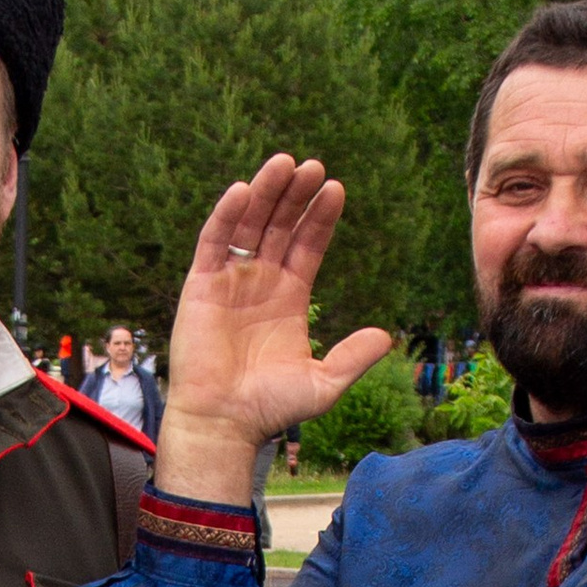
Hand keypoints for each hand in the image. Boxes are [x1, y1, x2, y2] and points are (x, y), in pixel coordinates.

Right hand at [156, 154, 393, 504]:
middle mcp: (261, 283)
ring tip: (285, 164)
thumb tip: (385, 336)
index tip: (336, 189)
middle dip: (296, 196)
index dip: (320, 218)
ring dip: (266, 193)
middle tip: (314, 166)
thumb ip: (352, 358)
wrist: (224, 423)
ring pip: (250, 225)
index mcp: (290, 298)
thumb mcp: (323, 384)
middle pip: (281, 225)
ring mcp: (230, 281)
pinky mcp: (201, 285)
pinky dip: (226, 215)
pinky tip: (243, 190)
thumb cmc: (270, 409)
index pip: (308, 245)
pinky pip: (214, 242)